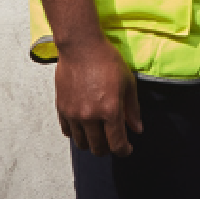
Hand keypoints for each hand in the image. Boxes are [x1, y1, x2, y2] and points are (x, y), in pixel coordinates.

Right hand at [54, 37, 142, 157]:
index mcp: (110, 110)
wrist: (82, 47)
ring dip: (91, 143)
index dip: (123, 151)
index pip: (116, 143)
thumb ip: (132, 109)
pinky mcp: (62, 109)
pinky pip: (68, 131)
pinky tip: (83, 127)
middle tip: (113, 142)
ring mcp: (74, 114)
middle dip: (108, 149)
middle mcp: (90, 116)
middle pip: (98, 148)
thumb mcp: (128, 83)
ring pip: (81, 143)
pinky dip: (76, 134)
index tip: (127, 150)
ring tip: (98, 135)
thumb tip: (137, 129)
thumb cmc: (107, 61)